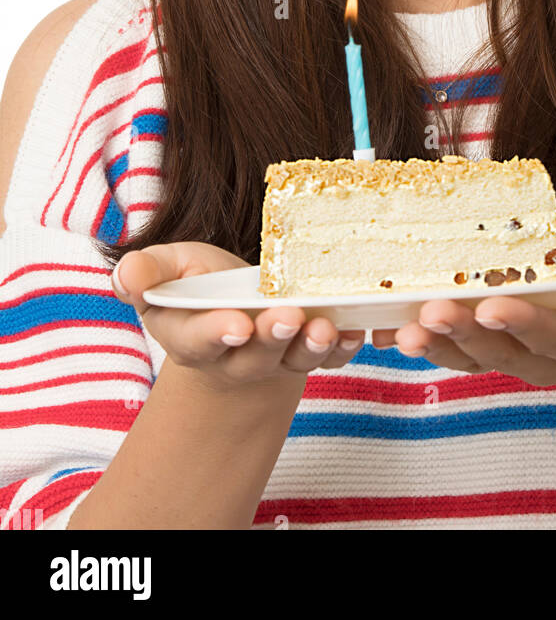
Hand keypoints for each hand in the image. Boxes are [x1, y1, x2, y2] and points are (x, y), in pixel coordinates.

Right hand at [110, 242, 365, 391]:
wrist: (233, 314)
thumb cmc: (196, 286)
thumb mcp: (166, 271)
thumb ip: (147, 273)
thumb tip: (127, 274)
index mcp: (192, 336)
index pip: (201, 340)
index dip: (217, 334)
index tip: (235, 324)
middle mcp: (236, 355)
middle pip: (254, 354)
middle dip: (271, 336)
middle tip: (287, 316)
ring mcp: (276, 357)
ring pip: (294, 358)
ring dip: (311, 344)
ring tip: (323, 325)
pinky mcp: (309, 353)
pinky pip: (330, 358)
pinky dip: (344, 347)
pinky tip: (355, 330)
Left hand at [371, 251, 555, 390]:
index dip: (527, 325)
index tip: (496, 306)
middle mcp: (549, 359)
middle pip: (503, 353)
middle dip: (466, 332)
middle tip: (433, 312)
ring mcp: (517, 358)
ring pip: (472, 358)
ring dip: (436, 344)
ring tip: (403, 328)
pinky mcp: (493, 350)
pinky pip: (454, 353)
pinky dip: (423, 344)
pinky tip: (389, 331)